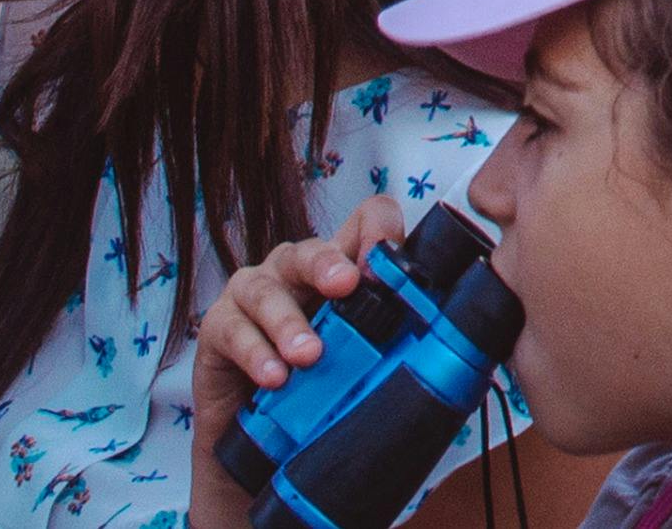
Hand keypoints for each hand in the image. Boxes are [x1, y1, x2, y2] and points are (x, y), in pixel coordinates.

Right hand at [191, 197, 410, 503]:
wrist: (267, 450)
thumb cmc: (322, 395)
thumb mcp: (363, 363)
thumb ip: (396, 343)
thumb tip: (453, 350)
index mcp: (340, 268)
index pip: (364, 222)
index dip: (379, 231)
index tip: (391, 263)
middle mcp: (296, 272)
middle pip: (311, 249)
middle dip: (329, 264)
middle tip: (347, 287)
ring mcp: (253, 295)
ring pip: (267, 287)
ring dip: (289, 321)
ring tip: (310, 356)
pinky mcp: (217, 327)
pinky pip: (231, 329)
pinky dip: (254, 351)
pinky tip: (274, 377)